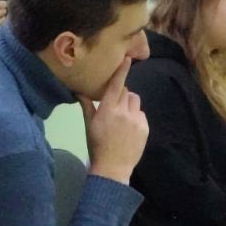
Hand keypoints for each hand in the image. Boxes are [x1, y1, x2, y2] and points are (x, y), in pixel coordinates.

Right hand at [81, 58, 148, 184]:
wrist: (113, 167)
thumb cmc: (96, 145)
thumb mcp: (88, 126)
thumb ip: (87, 106)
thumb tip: (80, 92)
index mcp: (107, 110)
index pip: (116, 85)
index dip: (122, 71)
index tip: (128, 59)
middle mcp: (124, 112)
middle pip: (127, 92)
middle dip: (121, 95)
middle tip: (113, 107)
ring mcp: (136, 120)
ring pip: (135, 102)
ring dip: (129, 105)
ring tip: (122, 118)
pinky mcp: (145, 127)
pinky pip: (141, 114)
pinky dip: (135, 117)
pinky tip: (128, 129)